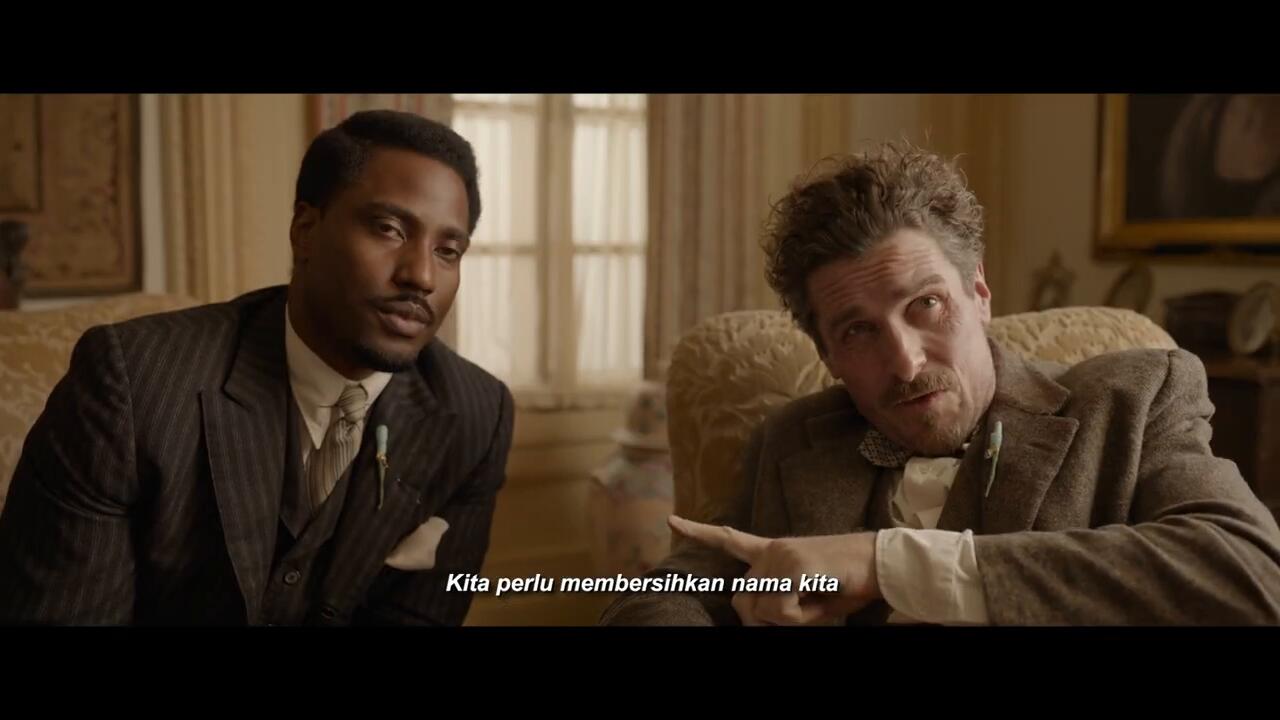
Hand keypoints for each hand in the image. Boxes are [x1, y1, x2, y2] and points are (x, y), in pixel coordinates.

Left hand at [668, 515, 880, 625]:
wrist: (881, 562)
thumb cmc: (848, 582)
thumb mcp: (806, 595)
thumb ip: (777, 601)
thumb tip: (753, 616)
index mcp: (773, 550)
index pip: (729, 539)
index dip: (698, 532)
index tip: (671, 521)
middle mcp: (771, 550)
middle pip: (742, 601)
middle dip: (764, 620)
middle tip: (801, 611)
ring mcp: (781, 557)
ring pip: (762, 611)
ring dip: (789, 619)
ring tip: (817, 599)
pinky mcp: (795, 568)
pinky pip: (781, 612)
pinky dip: (800, 619)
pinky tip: (820, 598)